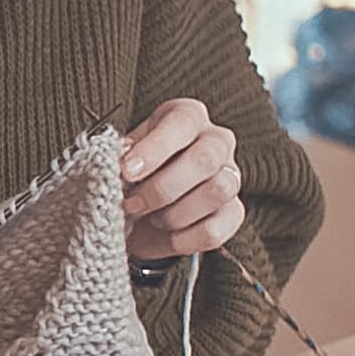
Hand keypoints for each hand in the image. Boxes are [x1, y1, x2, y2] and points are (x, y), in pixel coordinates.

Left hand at [122, 98, 243, 259]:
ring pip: (217, 191)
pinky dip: (186, 238)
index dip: (154, 148)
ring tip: (151, 218)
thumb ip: (122, 158)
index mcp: (188, 117)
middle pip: (205, 159)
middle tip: (131, 204)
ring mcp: (231, 177)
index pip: (182, 122)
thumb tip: (121, 163)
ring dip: (175, 213)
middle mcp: (217, 141)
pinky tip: (168, 235)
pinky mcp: (234, 213)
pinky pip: (217, 228)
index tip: (126, 171)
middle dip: (161, 188)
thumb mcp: (122, 159)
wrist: (140, 214)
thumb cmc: (132, 175)